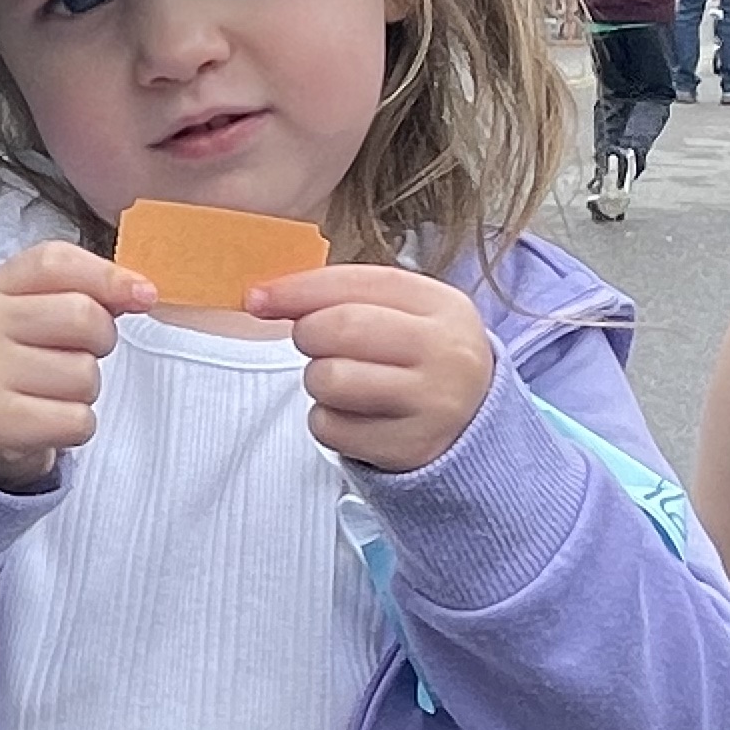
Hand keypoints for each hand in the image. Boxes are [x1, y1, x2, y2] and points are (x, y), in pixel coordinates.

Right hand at [0, 239, 150, 490]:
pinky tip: (51, 420)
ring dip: (86, 389)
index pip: (55, 262)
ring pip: (84, 374)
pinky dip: (78, 425)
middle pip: (81, 315)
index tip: (143, 295)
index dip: (107, 275)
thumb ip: (89, 292)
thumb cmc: (21, 359)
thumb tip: (142, 293)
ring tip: (56, 391)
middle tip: (80, 354)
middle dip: (102, 339)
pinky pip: (77, 420)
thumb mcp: (39, 312)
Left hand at [253, 262, 499, 473]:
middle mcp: (446, 352)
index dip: (300, 287)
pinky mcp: (410, 447)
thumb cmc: (417, 359)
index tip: (258, 297)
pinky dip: (326, 421)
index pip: (360, 282)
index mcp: (443, 305)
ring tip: (342, 382)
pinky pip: (331, 427)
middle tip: (314, 344)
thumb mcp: (402, 315)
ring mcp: (433, 403)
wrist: (471, 424)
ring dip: (318, 380)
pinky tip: (353, 416)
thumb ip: (343, 297)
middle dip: (308, 334)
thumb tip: (263, 298)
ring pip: (330, 378)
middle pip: (342, 327)